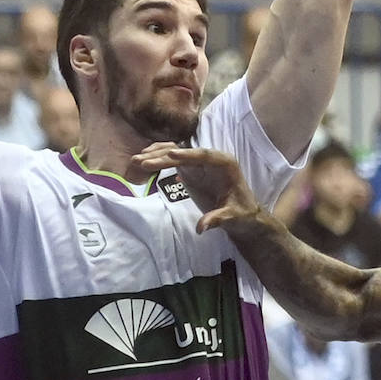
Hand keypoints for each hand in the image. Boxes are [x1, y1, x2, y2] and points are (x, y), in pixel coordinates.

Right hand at [129, 145, 260, 233]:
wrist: (243, 215)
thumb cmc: (242, 214)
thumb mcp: (232, 218)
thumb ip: (217, 219)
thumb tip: (201, 227)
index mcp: (225, 164)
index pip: (204, 155)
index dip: (187, 154)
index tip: (171, 154)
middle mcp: (211, 158)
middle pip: (185, 153)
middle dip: (163, 156)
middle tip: (142, 162)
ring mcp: (200, 162)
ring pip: (176, 152)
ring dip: (157, 155)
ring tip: (136, 161)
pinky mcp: (192, 169)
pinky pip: (174, 160)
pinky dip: (160, 159)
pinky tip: (144, 162)